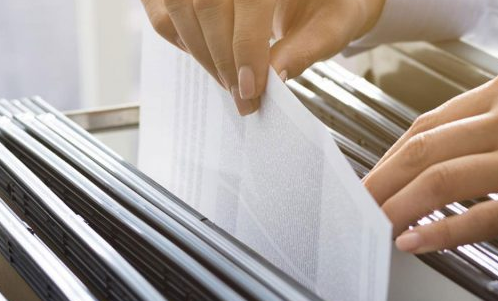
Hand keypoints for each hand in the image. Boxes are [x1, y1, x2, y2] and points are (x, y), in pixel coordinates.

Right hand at [140, 0, 384, 114]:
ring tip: (227, 80)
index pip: (249, 1)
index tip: (250, 87)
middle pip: (207, 4)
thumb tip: (275, 77)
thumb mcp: (333, 24)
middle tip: (240, 94)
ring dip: (199, 53)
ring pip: (180, 6)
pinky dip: (180, 36)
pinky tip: (207, 56)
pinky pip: (164, 7)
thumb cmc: (330, 4)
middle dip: (221, 58)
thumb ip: (305, 48)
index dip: (245, 47)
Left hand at [363, 66, 497, 253]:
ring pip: (442, 180)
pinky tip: (419, 243)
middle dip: (380, 180)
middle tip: (356, 203)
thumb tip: (469, 143)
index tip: (378, 173)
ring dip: (398, 206)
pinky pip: (484, 217)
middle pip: (423, 148)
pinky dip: (442, 232)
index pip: (432, 121)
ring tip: (375, 226)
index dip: (394, 152)